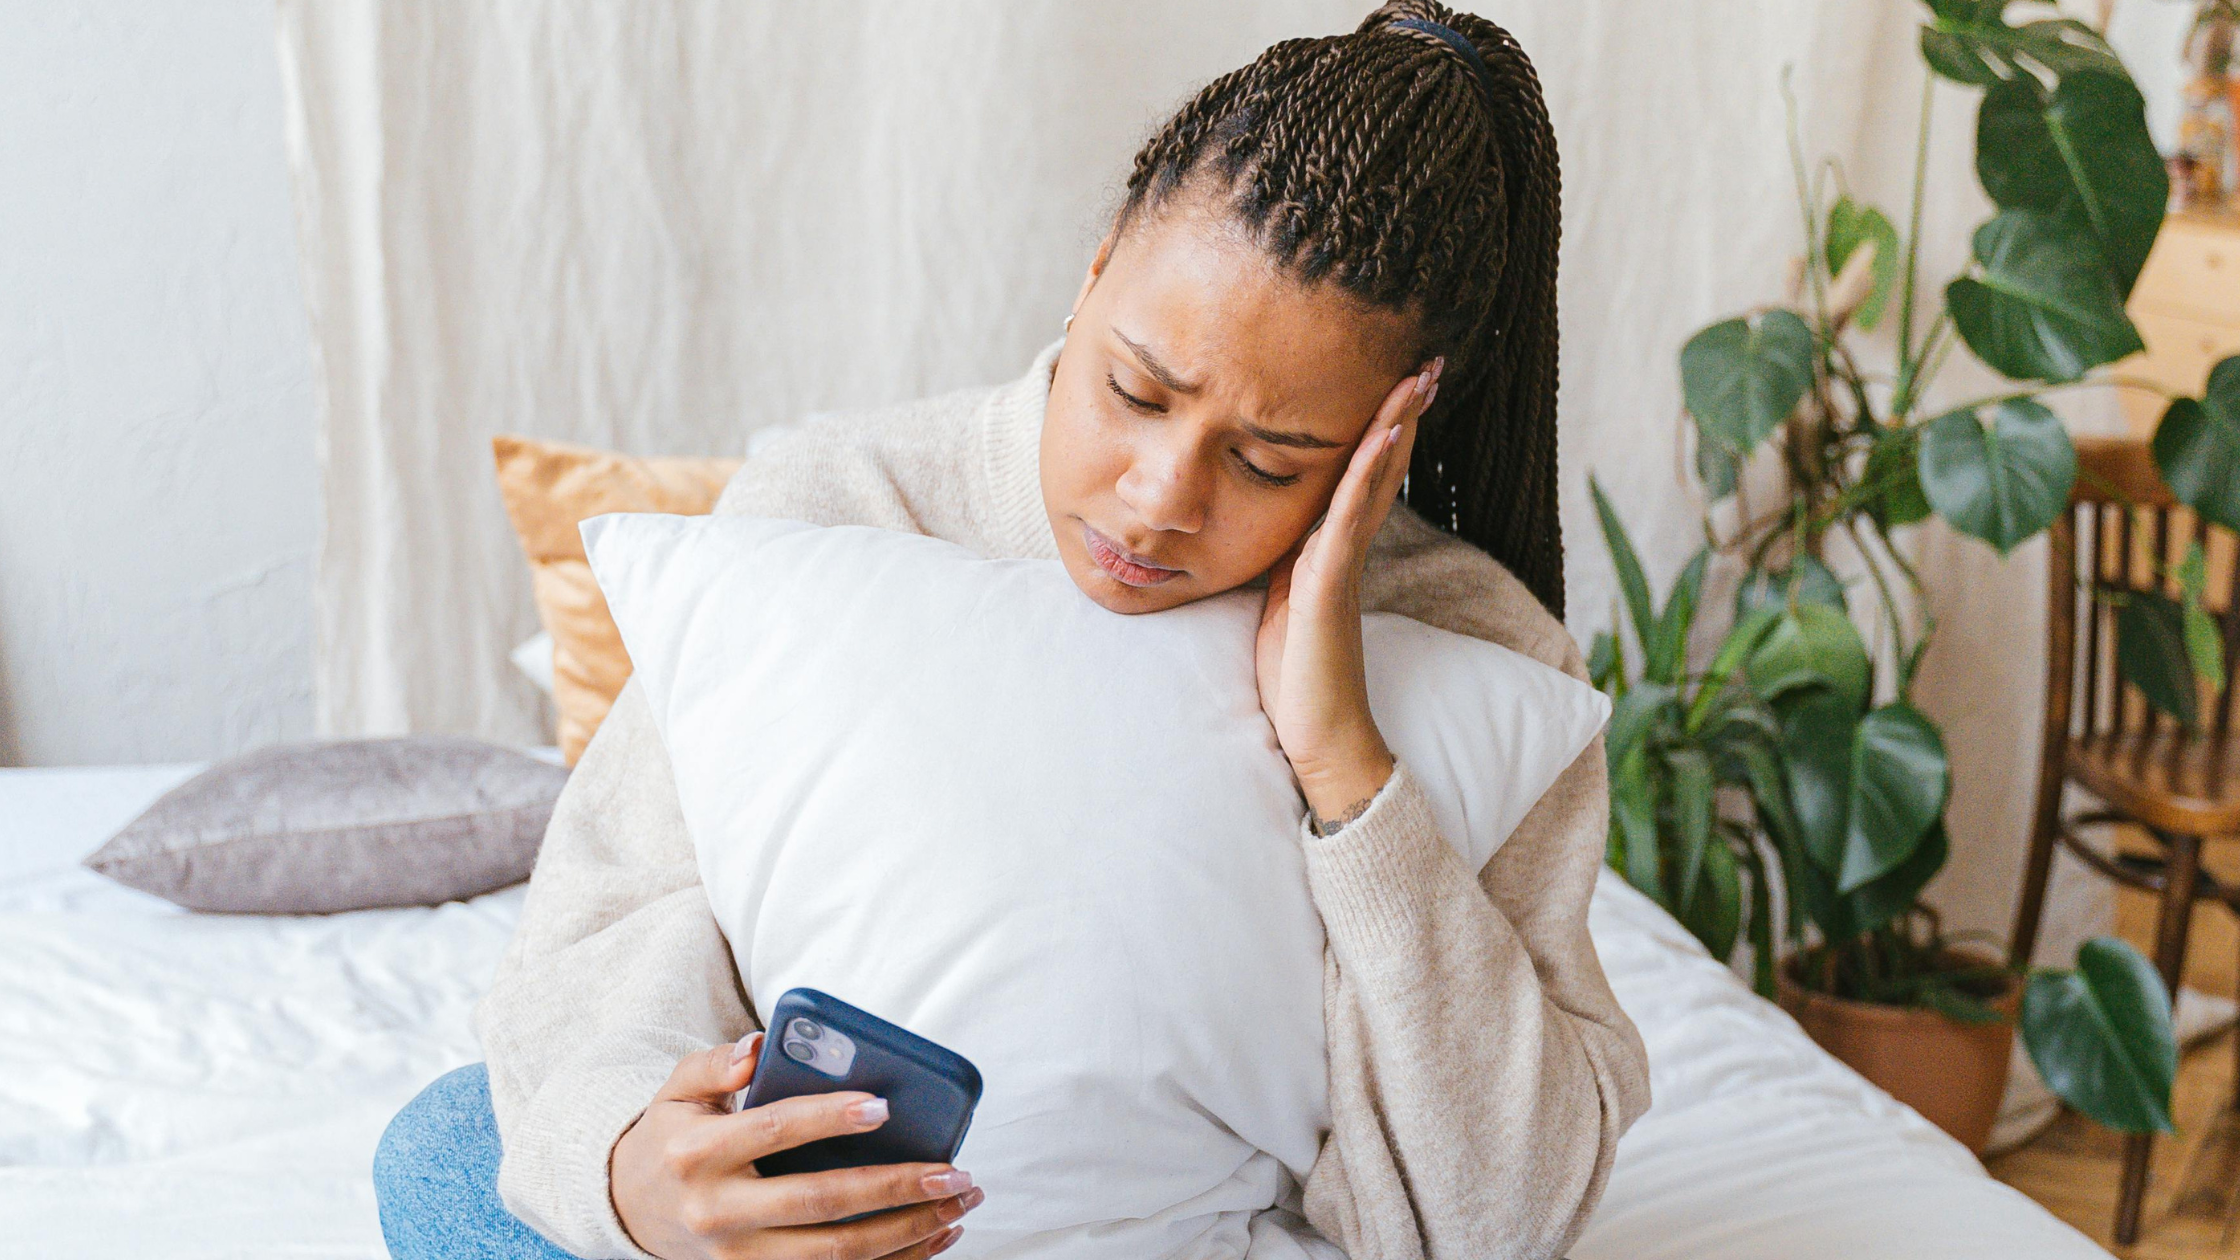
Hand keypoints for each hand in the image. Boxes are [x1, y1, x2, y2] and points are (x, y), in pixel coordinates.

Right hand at [611, 1035, 979, 1259]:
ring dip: (906, 1233)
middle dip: (894, 1189)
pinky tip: (934, 1237)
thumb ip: (714, 1063)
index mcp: (698, 1154)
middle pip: (818, 1204)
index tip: (882, 1106)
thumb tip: (759, 1048)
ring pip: (834, 1256)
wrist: (630, 1209)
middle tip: (953, 1171)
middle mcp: (718, 1212)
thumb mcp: (677, 1090)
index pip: (774, 1131)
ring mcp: (738, 1259)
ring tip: (957, 1202)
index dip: (829, 1119)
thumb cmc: (672, 1137)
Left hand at [1255, 357, 1439, 828]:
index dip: (1376, 425)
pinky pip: (1351, 515)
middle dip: (1400, 408)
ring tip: (1417, 373)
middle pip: (1378, 463)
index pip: (1357, 472)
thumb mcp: (1274, 601)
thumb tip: (1250, 526)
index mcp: (1328, 548)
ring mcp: (1342, 562)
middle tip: (1425, 356)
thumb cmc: (1294, 679)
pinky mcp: (1331, 581)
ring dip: (1395, 422)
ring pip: (1373, 478)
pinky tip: (1382, 432)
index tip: (1393, 376)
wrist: (1321, 740)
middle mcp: (1344, 548)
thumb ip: (1276, 562)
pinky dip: (1368, 470)